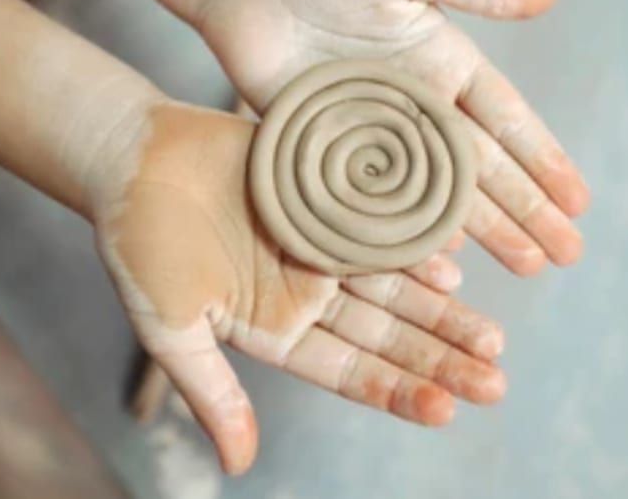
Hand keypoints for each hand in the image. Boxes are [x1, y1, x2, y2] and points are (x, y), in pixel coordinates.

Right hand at [94, 101, 505, 474]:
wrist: (134, 159)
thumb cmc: (141, 246)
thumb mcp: (172, 327)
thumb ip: (212, 392)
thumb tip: (238, 467)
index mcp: (278, 327)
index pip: (349, 369)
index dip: (395, 389)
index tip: (444, 410)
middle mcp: (310, 290)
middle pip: (387, 331)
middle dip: (438, 357)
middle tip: (493, 381)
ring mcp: (322, 243)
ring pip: (395, 283)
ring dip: (443, 309)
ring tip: (492, 337)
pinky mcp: (326, 196)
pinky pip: (380, 222)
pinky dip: (415, 242)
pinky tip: (455, 264)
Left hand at [195, 0, 588, 275]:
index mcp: (444, 66)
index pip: (506, 121)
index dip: (543, 160)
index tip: (579, 201)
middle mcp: (418, 110)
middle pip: (482, 170)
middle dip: (527, 211)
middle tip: (566, 255)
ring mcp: (376, 139)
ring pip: (438, 195)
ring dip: (485, 232)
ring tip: (525, 268)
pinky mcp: (330, 154)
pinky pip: (373, 203)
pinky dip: (407, 232)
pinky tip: (444, 261)